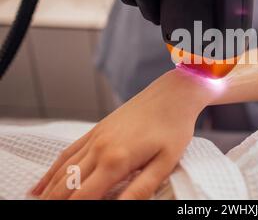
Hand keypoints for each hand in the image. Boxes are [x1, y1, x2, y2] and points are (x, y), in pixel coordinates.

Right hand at [30, 69, 216, 199]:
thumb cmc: (174, 128)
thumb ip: (140, 189)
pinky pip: (68, 153)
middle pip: (67, 186)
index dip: (72, 211)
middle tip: (48, 213)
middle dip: (55, 203)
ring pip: (62, 171)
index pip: (84, 198)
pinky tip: (42, 184)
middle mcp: (99, 149)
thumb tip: (120, 207)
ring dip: (48, 192)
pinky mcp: (96, 130)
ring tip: (40, 205)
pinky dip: (52, 171)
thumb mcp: (165, 163)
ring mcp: (95, 137)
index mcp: (116, 161)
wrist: (173, 94)